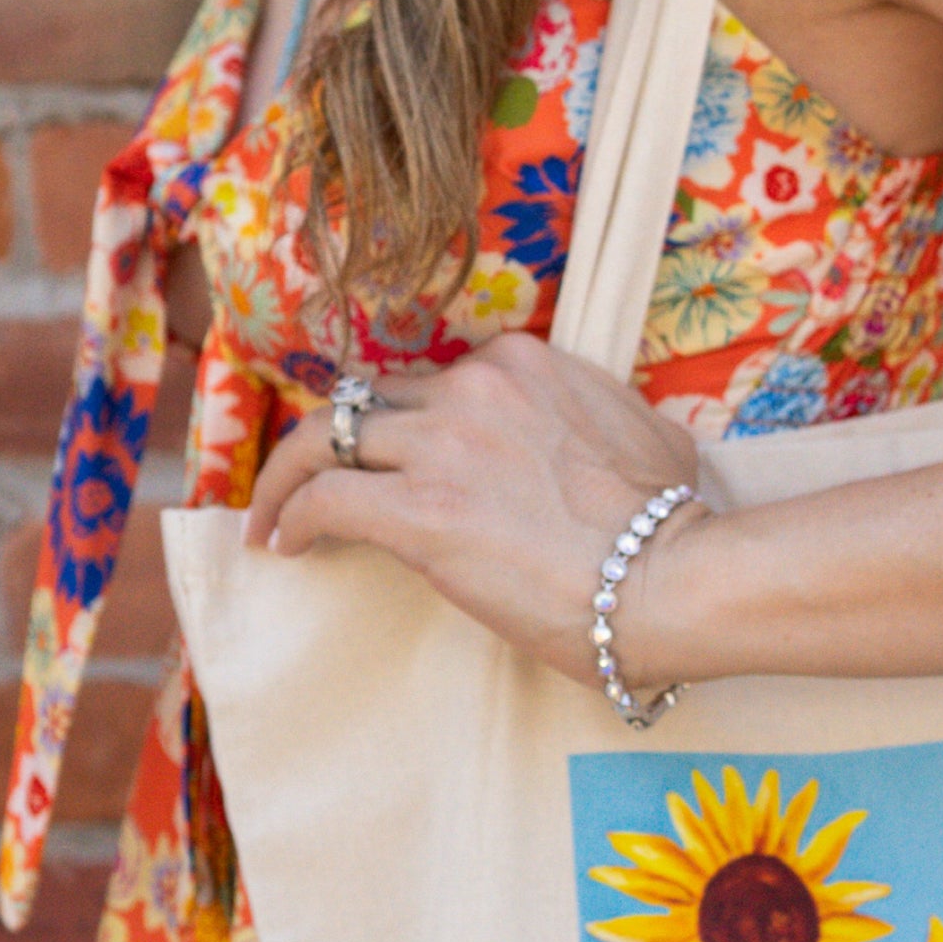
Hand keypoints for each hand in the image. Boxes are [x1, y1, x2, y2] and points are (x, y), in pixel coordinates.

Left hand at [247, 334, 706, 689]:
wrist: (669, 578)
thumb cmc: (671, 524)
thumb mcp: (641, 434)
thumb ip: (591, 415)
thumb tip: (585, 440)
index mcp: (523, 363)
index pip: (430, 379)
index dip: (399, 422)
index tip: (387, 458)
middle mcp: (474, 386)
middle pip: (369, 401)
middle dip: (334, 441)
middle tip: (308, 479)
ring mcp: (442, 443)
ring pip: (325, 435)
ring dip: (289, 475)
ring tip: (272, 515)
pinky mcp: (416, 509)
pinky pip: (323, 497)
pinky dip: (291, 515)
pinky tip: (286, 545)